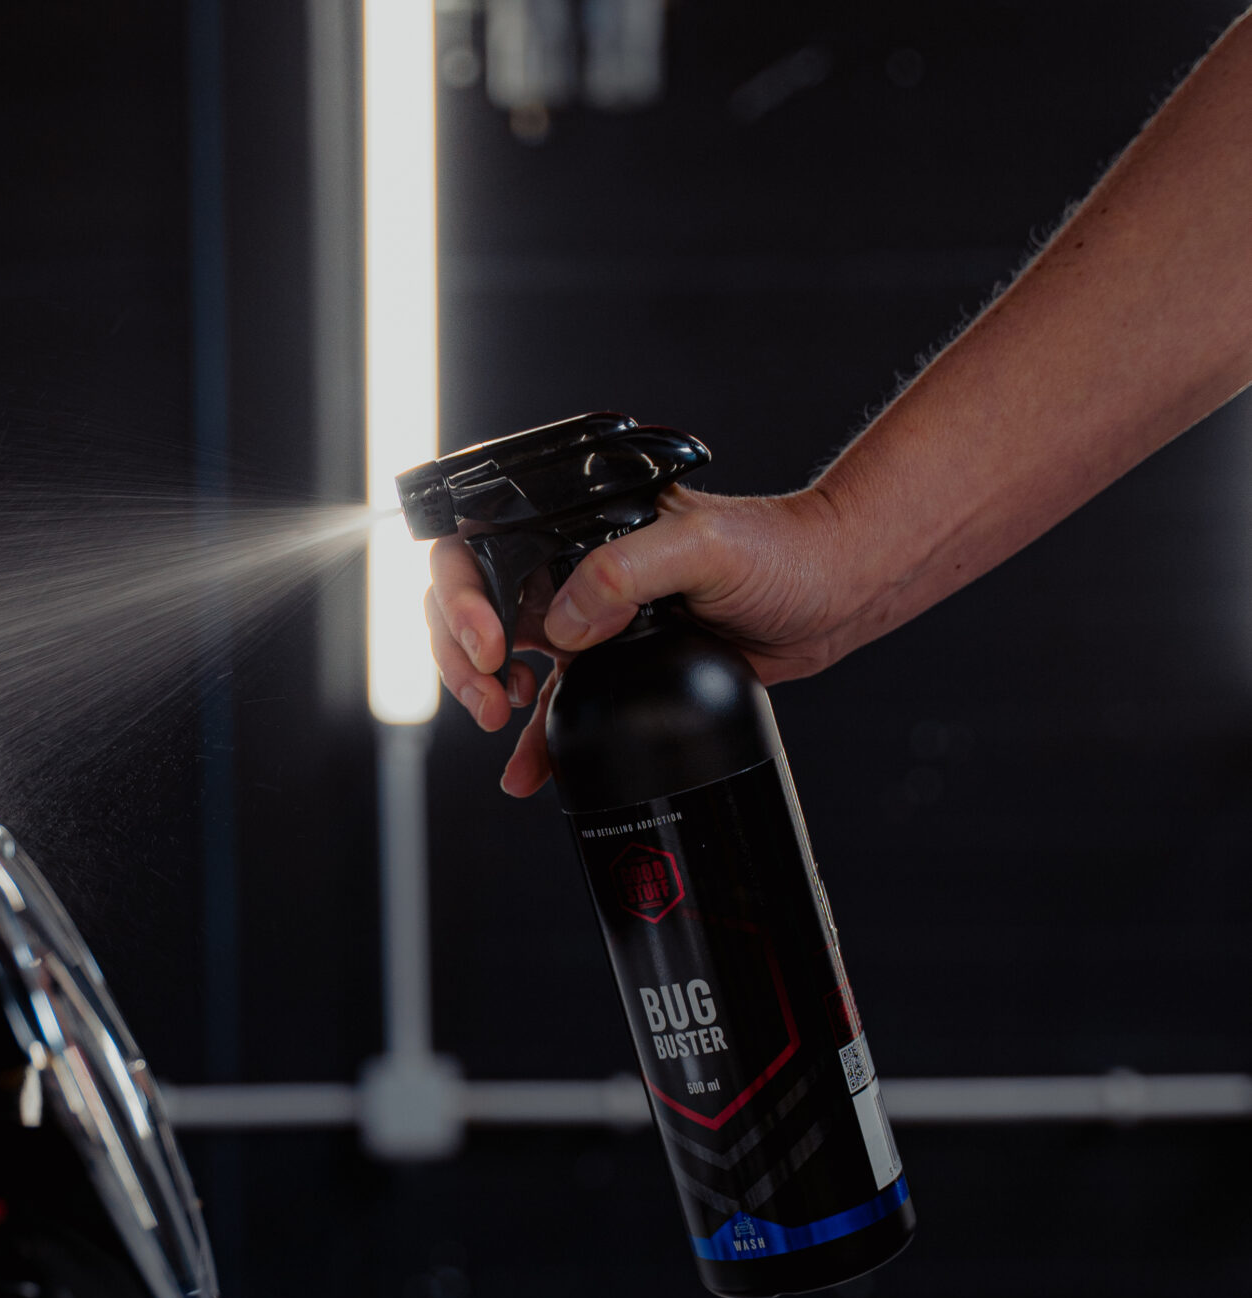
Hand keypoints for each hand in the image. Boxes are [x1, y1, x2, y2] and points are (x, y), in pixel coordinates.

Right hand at [425, 484, 850, 795]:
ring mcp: (593, 621)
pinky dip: (537, 741)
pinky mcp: (618, 668)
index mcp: (581, 528)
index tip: (491, 644)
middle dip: (461, 653)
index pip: (481, 546)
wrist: (835, 594)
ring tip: (500, 719)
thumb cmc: (782, 551)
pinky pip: (560, 706)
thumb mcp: (703, 545)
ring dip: (484, 692)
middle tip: (489, 694)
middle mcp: (576, 570)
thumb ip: (625, 572)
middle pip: (476, 605)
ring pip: (504, 659)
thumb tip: (562, 624)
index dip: (462, 595)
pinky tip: (524, 770)